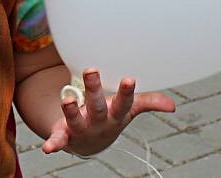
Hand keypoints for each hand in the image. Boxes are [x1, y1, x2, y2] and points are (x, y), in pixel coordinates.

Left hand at [42, 69, 174, 156]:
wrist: (90, 143)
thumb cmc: (110, 117)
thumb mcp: (128, 110)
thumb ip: (147, 103)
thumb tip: (173, 105)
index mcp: (115, 114)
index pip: (124, 102)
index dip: (127, 92)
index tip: (130, 79)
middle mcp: (99, 122)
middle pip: (97, 106)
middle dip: (94, 89)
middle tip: (91, 70)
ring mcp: (82, 130)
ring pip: (76, 120)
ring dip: (71, 111)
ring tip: (67, 100)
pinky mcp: (65, 136)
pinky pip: (59, 140)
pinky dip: (54, 144)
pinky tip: (47, 148)